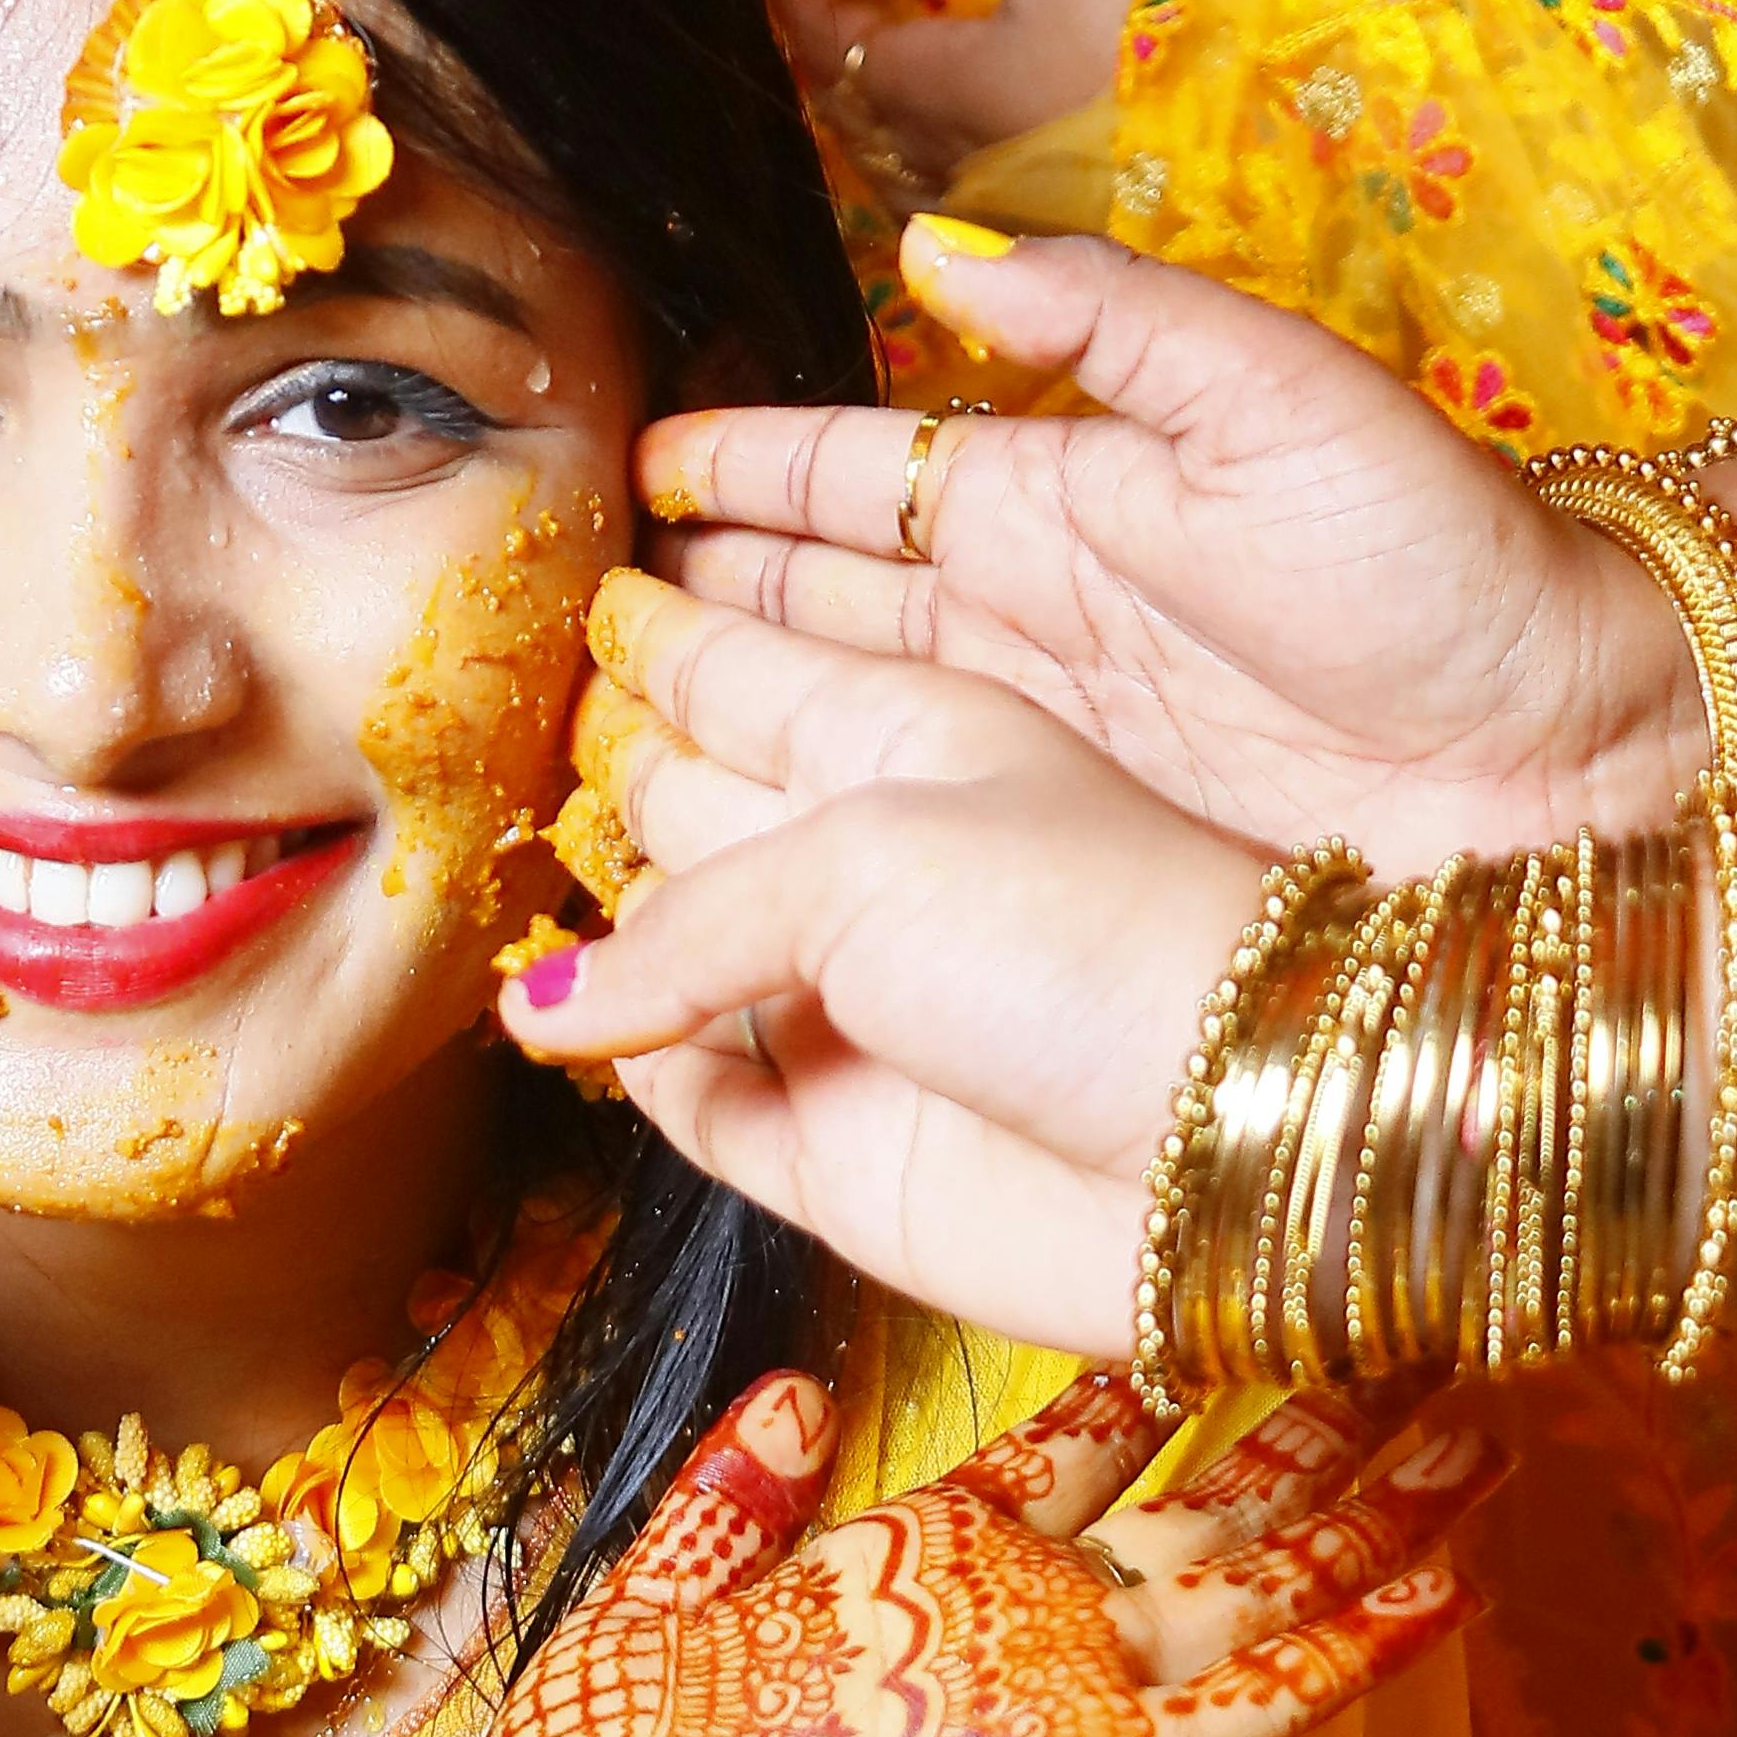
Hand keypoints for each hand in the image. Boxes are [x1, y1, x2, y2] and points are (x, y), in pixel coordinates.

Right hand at [508, 621, 1279, 1349]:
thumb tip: (546, 1001)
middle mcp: (866, 866)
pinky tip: (574, 1028)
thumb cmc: (1092, 940)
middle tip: (507, 721)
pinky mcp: (837, 1150)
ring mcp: (849, 1008)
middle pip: (696, 793)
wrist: (1229, 1138)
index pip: (736, 662)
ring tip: (515, 879)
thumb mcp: (867, 860)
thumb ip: (684, 921)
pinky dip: (636, 1068)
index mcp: (899, 735)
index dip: (656, 621)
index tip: (569, 585)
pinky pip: (695, 1099)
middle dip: (610, 754)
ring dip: (607, 918)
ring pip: (679, 947)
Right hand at [642, 213, 1705, 861]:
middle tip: (564, 610)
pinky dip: (792, 823)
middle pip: (811, 600)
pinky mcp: (1063, 848)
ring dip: (714, 711)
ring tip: (593, 719)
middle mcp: (1028, 619)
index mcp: (1063, 495)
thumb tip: (932, 249)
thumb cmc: (1447, 565)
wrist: (1575, 755)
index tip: (631, 465)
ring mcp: (1038, 741)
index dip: (742, 467)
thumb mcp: (1283, 400)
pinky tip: (707, 838)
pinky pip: (891, 822)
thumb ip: (1107, 323)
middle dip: (689, 594)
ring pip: (828, 711)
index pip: (855, 472)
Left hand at [752, 0, 1139, 201]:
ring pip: (887, 152)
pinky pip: (942, 187)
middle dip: (813, 34)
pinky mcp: (1040, 239)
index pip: (819, 27)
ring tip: (867, 48)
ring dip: (865, 97)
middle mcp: (934, 164)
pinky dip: (923, 139)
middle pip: (841, 99)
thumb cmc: (1148, 72)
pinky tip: (959, 133)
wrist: (1238, 203)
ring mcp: (986, 214)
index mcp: (923, 92)